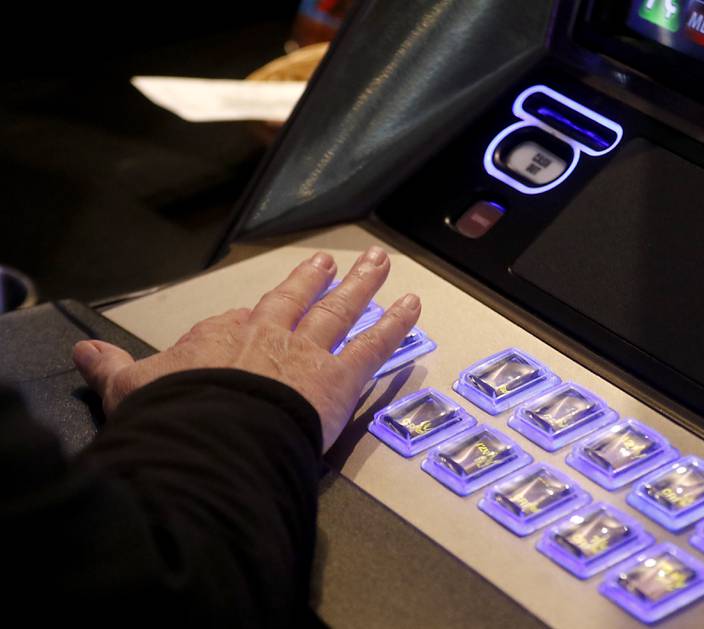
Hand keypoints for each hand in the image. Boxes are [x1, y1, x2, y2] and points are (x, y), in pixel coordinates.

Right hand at [72, 246, 420, 451]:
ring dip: (361, 286)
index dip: (260, 314)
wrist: (210, 438)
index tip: (268, 306)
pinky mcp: (339, 378)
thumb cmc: (174, 417)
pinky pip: (374, 345)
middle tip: (330, 262)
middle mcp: (268, 335)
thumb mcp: (130, 389)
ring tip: (378, 264)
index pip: (245, 320)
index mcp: (221, 337)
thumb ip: (112, 369)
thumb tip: (83, 354)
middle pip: (297, 299)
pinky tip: (412, 308)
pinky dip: (395, 325)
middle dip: (315, 280)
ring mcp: (307, 353)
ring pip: (340, 310)